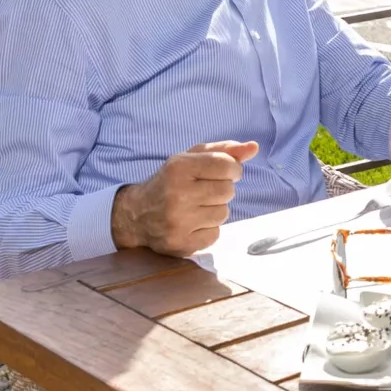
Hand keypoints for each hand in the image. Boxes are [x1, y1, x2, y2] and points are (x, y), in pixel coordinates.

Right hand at [110, 141, 253, 255]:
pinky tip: (191, 224)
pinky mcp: (180, 244)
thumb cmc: (170, 182)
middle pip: (228, 190)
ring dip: (214, 210)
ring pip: (223, 213)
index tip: (223, 172)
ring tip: (195, 208)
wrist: (135, 215)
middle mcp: (177, 194)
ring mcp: (178, 221)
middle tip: (202, 192)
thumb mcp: (190, 159)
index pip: (227, 165)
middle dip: (221, 190)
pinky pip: (215, 234)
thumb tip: (254, 147)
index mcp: (178, 167)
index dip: (232, 169)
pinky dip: (207, 230)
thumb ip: (224, 150)